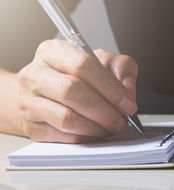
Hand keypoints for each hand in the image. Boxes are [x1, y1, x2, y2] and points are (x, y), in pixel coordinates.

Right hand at [16, 39, 137, 142]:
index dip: (110, 88)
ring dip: (95, 127)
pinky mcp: (30, 125)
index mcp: (54, 52)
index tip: (128, 104)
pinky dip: (83, 138)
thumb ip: (122, 69)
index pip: (83, 66)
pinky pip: (60, 136)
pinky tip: (95, 134)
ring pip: (65, 118)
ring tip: (111, 128)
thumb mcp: (106, 63)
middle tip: (122, 121)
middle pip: (71, 92)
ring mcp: (28, 101)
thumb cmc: (80, 77)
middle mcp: (35, 74)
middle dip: (104, 111)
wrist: (49, 93)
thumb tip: (127, 91)